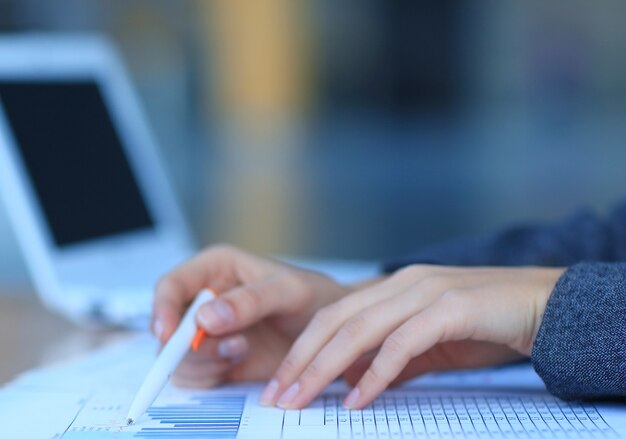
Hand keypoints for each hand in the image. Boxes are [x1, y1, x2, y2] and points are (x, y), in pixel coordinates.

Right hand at [152, 245, 372, 386]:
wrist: (331, 332)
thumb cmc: (313, 298)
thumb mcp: (288, 291)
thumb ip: (250, 300)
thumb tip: (204, 317)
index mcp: (214, 269)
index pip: (171, 285)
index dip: (162, 309)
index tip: (168, 335)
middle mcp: (203, 299)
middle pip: (168, 326)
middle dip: (189, 344)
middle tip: (232, 347)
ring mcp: (207, 332)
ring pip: (177, 354)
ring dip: (205, 360)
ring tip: (243, 350)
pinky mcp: (215, 359)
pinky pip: (194, 374)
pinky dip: (211, 375)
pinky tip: (240, 361)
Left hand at [261, 265, 564, 409]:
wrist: (543, 307)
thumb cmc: (486, 326)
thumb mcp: (429, 345)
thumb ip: (392, 360)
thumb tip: (351, 383)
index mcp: (392, 286)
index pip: (332, 317)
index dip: (301, 350)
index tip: (280, 386)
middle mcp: (402, 283)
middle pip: (335, 322)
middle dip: (301, 361)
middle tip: (277, 398)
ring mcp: (425, 291)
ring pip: (359, 330)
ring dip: (324, 368)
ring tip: (301, 401)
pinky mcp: (451, 308)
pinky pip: (402, 343)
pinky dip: (375, 373)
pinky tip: (357, 399)